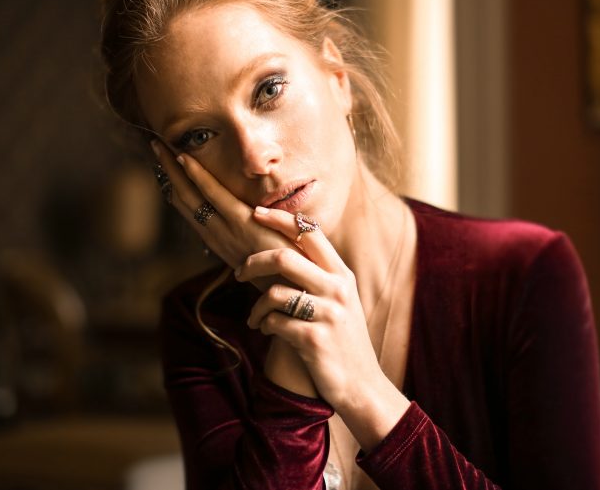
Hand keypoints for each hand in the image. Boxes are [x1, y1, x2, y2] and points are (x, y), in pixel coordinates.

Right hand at [152, 141, 316, 396]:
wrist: (299, 292)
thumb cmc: (286, 274)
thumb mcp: (264, 257)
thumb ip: (254, 241)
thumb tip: (252, 228)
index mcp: (223, 242)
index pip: (194, 211)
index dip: (178, 189)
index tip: (167, 170)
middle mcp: (218, 237)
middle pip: (185, 200)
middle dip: (169, 174)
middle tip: (154, 148)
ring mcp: (227, 230)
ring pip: (192, 195)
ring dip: (174, 170)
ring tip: (159, 146)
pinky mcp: (242, 224)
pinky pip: (214, 196)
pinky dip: (197, 177)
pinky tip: (184, 158)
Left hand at [236, 207, 409, 450]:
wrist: (362, 386)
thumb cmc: (343, 340)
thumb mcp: (340, 301)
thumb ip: (318, 275)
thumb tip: (282, 250)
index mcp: (342, 274)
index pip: (310, 233)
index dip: (280, 219)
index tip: (256, 212)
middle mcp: (338, 289)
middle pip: (284, 256)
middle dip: (253, 262)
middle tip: (238, 272)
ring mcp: (328, 314)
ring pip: (274, 292)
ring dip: (256, 307)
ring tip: (256, 318)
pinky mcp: (314, 339)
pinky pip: (275, 322)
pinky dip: (264, 325)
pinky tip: (266, 332)